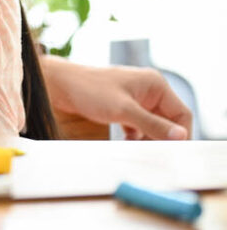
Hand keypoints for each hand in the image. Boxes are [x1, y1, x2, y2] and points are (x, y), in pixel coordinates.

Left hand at [43, 57, 190, 139]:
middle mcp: (148, 90)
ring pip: (152, 124)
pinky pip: (137, 125)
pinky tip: (128, 145)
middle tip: (154, 155)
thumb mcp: (123, 110)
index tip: (171, 152)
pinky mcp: (122, 107)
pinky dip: (135, 136)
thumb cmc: (89, 90)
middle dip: (162, 138)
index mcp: (155, 85)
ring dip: (148, 138)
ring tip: (139, 151)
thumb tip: (181, 137)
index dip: (180, 134)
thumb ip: (152, 124)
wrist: (59, 84)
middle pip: (168, 121)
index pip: (181, 114)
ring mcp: (135, 98)